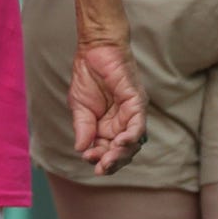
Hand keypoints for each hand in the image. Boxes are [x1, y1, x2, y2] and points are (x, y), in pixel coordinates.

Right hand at [70, 36, 147, 175]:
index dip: (100, 157)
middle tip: (100, 167)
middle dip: (112, 161)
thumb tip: (81, 149)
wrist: (94, 51)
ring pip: (132, 141)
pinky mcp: (136, 103)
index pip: (106, 149)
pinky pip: (138, 124)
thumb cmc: (87, 76)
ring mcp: (131, 114)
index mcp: (106, 126)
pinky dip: (132, 135)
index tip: (88, 160)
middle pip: (121, 150)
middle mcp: (122, 123)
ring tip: (108, 159)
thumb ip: (83, 127)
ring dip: (121, 153)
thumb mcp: (79, 106)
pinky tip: (121, 142)